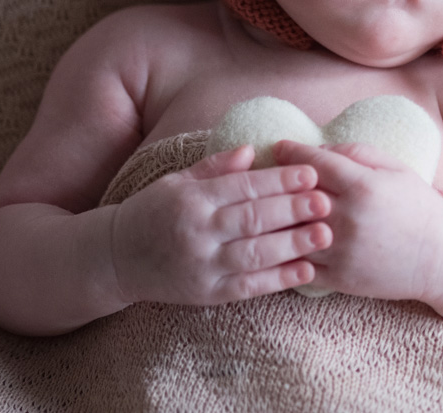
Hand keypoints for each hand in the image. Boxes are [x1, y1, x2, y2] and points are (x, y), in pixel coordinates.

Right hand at [110, 145, 331, 304]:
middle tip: (326, 201)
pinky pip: (248, 287)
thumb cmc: (154, 212)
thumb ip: (216, 167)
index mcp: (192, 199)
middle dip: (292, 209)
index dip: (279, 180)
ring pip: (254, 254)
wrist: (115, 259)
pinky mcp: (207, 294)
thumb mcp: (178, 182)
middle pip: (252, 219)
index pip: (242, 187)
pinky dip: (279, 280)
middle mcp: (197, 232)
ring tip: (325, 234)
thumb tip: (252, 149)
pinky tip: (307, 271)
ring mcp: (202, 266)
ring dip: (293, 244)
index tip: (311, 173)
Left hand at [273, 140, 442, 302]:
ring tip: (258, 210)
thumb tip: (317, 150)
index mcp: (363, 186)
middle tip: (258, 177)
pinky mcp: (339, 278)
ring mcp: (341, 251)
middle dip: (272, 185)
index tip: (278, 147)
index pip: (312, 163)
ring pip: (288, 233)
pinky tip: (273, 242)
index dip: (291, 152)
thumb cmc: (418, 206)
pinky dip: (282, 253)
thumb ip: (356, 153)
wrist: (442, 258)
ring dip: (271, 221)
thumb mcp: (395, 169)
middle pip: (292, 197)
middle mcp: (348, 218)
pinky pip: (297, 264)